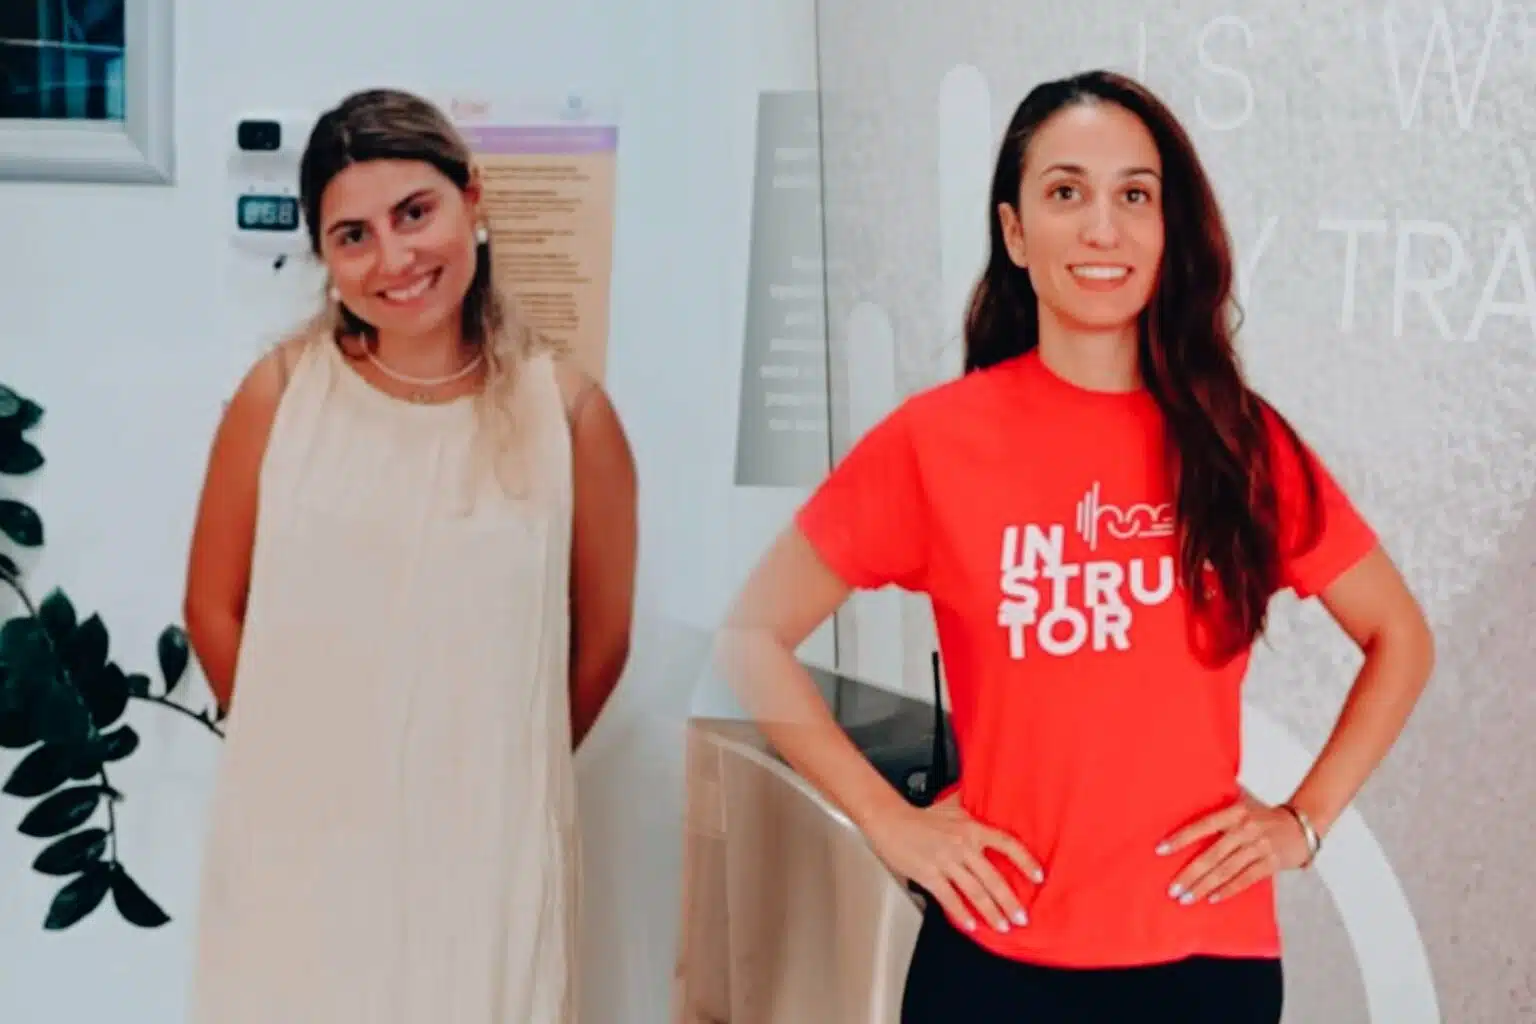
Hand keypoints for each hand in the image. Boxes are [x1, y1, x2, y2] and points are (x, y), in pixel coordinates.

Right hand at [862, 791, 1043, 933]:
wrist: (889, 820)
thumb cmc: (920, 816)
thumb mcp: (951, 805)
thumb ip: (971, 802)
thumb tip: (986, 789)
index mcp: (971, 828)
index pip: (1006, 844)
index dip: (1025, 861)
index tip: (1038, 877)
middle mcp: (962, 845)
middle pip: (993, 877)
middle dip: (1009, 901)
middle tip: (1021, 917)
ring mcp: (945, 861)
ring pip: (974, 891)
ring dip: (990, 912)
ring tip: (1002, 926)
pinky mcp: (929, 875)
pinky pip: (949, 898)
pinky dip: (961, 914)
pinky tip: (971, 925)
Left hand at [1158, 792, 1312, 905]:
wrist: (1302, 825)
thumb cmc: (1264, 817)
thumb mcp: (1242, 806)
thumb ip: (1219, 813)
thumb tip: (1183, 817)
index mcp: (1234, 812)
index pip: (1202, 825)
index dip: (1180, 838)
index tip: (1160, 850)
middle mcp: (1245, 828)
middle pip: (1212, 854)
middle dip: (1189, 873)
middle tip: (1172, 888)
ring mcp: (1259, 846)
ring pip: (1226, 870)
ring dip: (1204, 886)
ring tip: (1186, 898)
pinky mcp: (1271, 862)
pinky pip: (1245, 879)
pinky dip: (1228, 890)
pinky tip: (1212, 898)